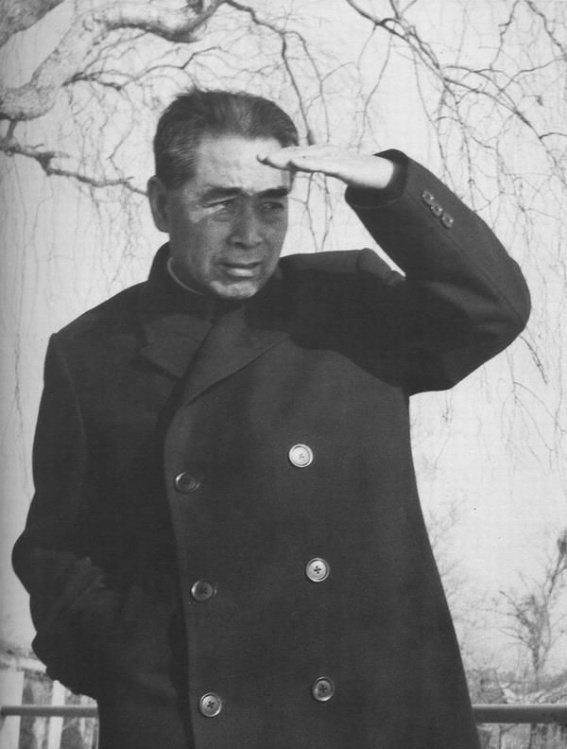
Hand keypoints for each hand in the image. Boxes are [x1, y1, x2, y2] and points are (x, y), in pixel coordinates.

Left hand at [258, 145, 396, 189]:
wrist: (375, 171)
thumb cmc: (353, 165)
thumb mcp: (332, 160)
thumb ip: (319, 150)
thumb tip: (311, 131)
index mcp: (319, 154)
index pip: (295, 154)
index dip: (278, 156)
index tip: (260, 158)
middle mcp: (323, 152)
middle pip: (297, 154)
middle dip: (278, 156)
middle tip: (259, 157)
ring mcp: (331, 158)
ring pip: (307, 158)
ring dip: (289, 159)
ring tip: (273, 160)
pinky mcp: (340, 166)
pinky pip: (322, 165)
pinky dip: (309, 163)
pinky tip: (296, 162)